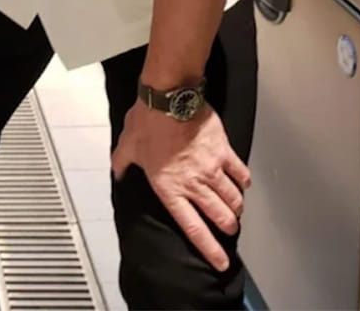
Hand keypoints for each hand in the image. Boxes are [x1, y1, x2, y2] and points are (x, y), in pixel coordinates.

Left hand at [110, 101, 250, 271]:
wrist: (169, 98)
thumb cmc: (147, 121)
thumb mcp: (127, 145)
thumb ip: (122, 163)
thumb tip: (116, 172)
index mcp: (169, 187)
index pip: (193, 227)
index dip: (209, 248)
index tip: (219, 262)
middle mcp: (194, 183)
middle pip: (220, 217)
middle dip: (227, 227)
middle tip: (228, 227)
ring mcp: (212, 169)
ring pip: (234, 199)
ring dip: (236, 207)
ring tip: (234, 207)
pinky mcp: (225, 152)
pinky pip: (242, 175)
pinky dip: (243, 182)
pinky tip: (240, 182)